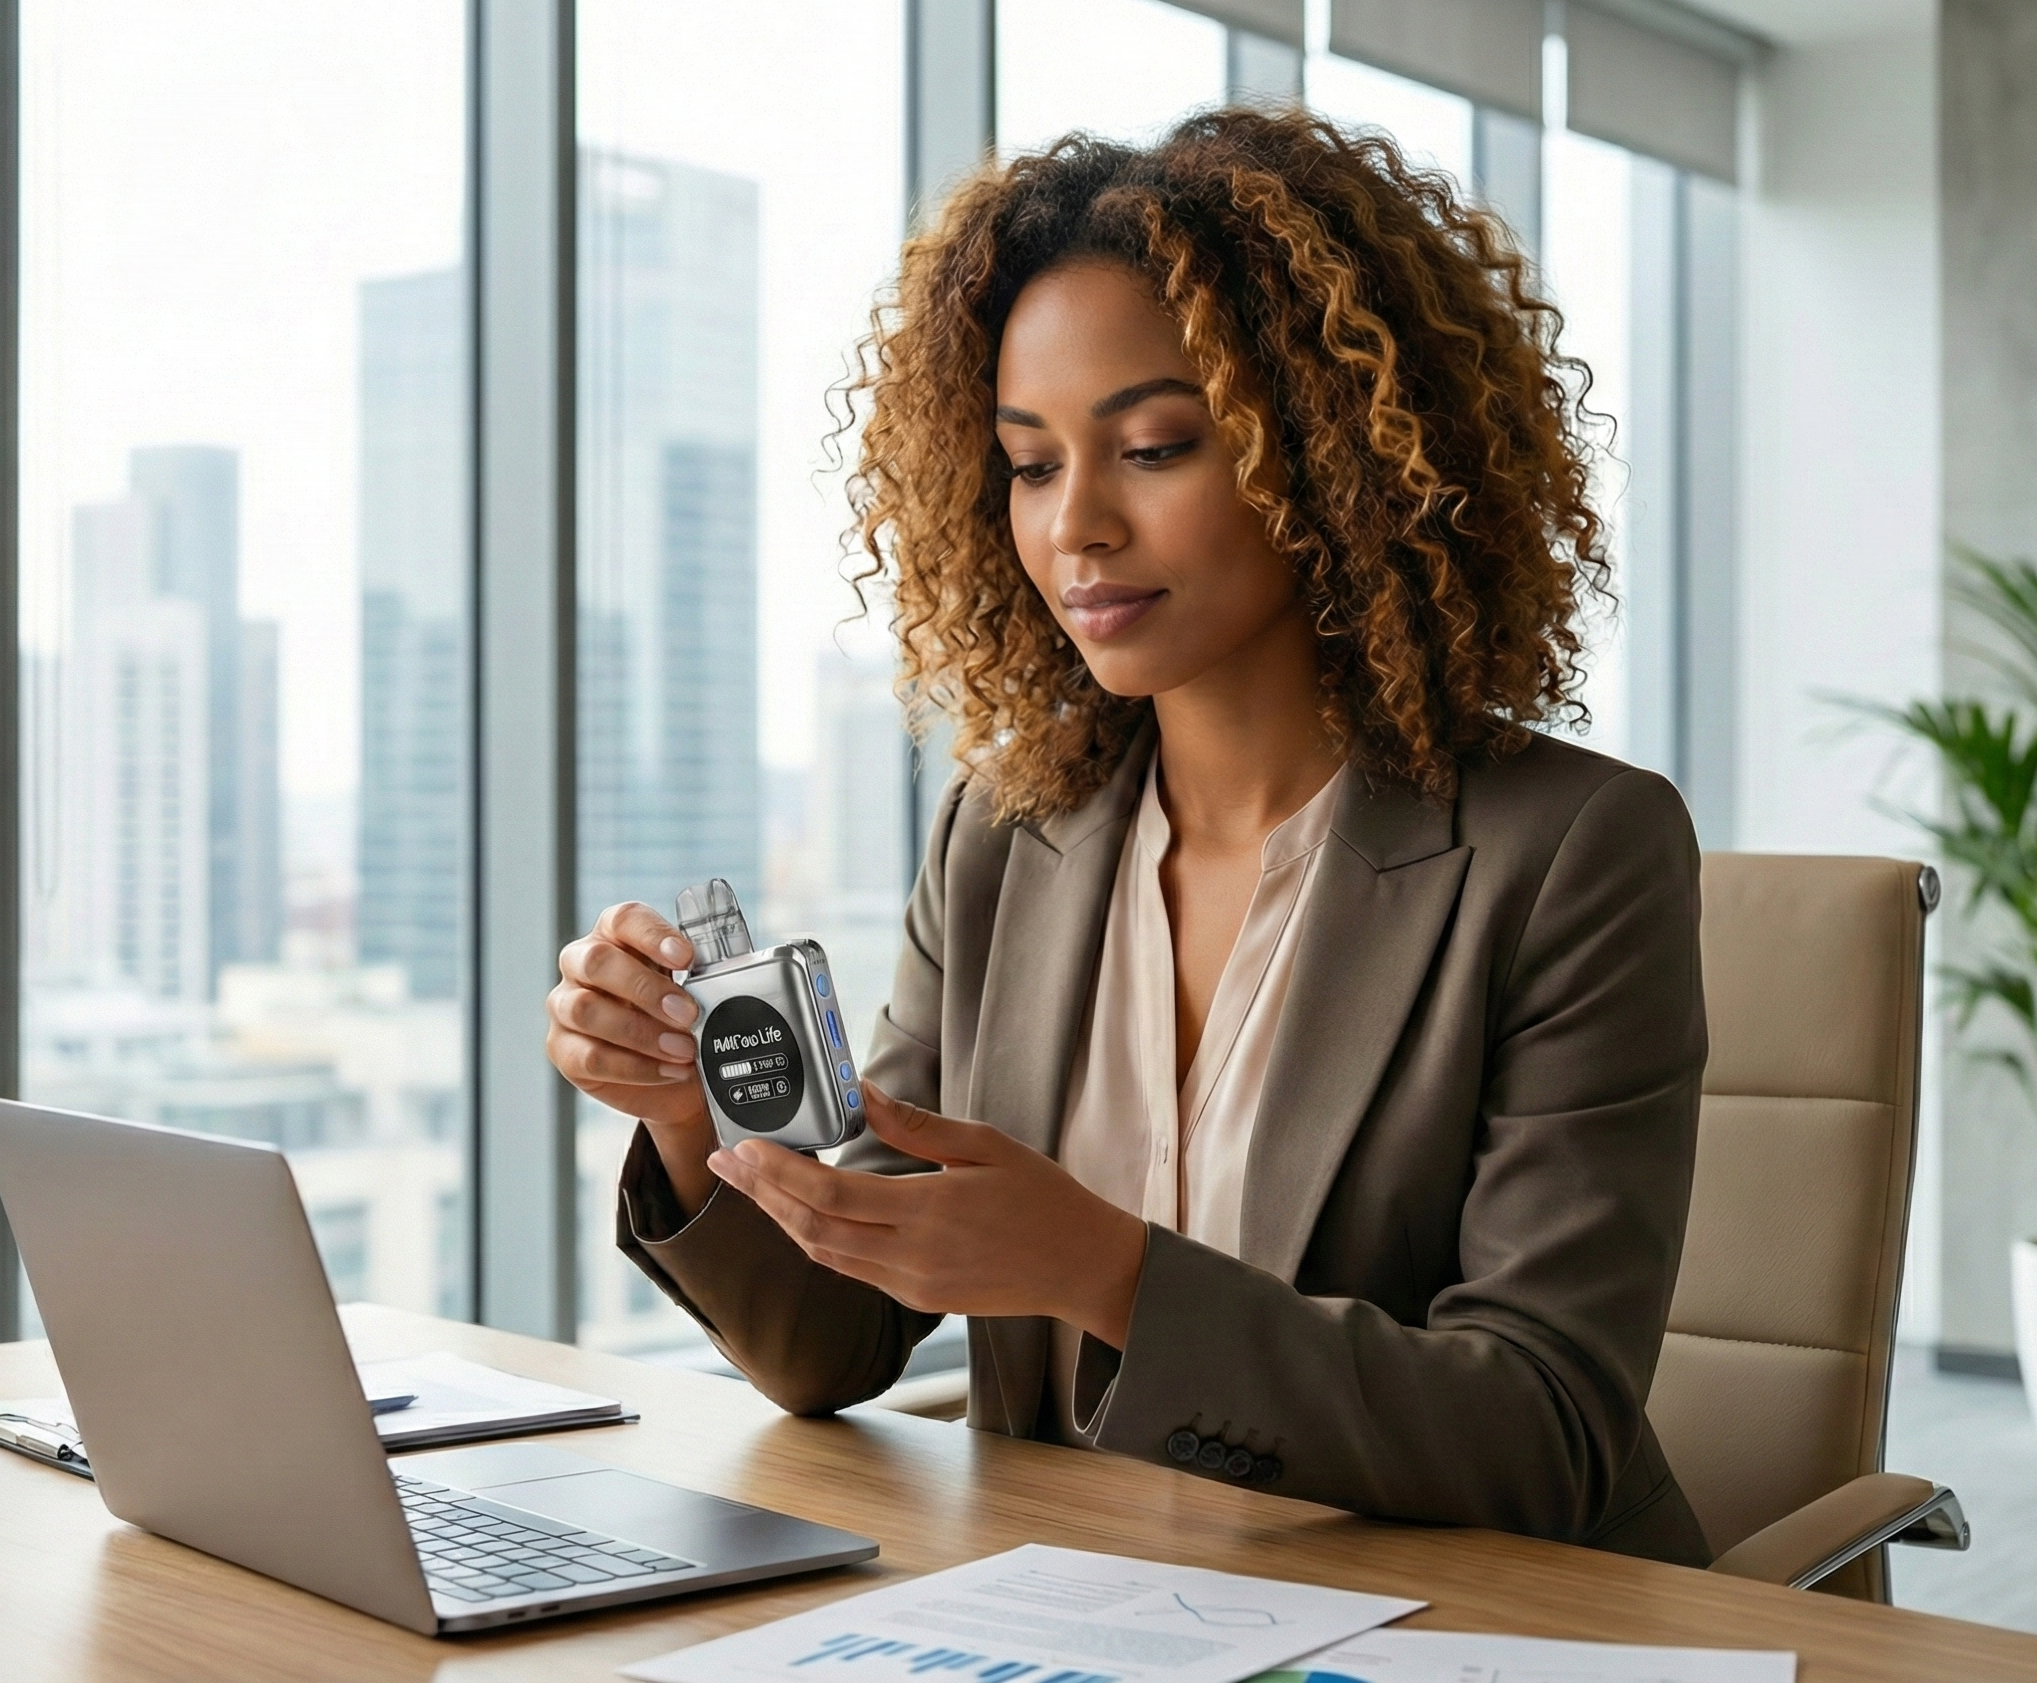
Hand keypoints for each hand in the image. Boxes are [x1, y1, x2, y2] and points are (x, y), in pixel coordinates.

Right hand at [547, 902, 716, 1210]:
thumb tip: (738, 973)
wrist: (675, 1077)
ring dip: (640, 1032)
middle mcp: (581, 963)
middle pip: (597, 962)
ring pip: (585, 1010)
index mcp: (615, 936)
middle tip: (689, 1014)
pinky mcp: (562, 1049)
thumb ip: (708, 976)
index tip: (688, 958)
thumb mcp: (698, 991)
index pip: (624, 919)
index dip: (653, 935)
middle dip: (646, 989)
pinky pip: (589, 1056)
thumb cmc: (684, 1019)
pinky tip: (669, 1070)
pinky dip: (635, 1067)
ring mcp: (565, 1006)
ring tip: (684, 1049)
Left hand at [706, 1085, 1148, 1347]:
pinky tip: (802, 1214)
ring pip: (825, 1255)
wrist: (1082, 1267)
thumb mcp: (986, 1145)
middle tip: (726, 1161)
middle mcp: (912, 1256)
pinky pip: (852, 1270)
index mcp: (930, 1211)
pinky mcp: (919, 1300)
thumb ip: (917, 1125)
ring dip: (783, 1219)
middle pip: (813, 1228)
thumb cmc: (1043, 1197)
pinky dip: (818, 1240)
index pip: (832, 1194)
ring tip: (752, 1185)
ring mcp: (913, 1285)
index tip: (744, 1147)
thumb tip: (863, 1091)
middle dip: (763, 1194)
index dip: (780, 1173)